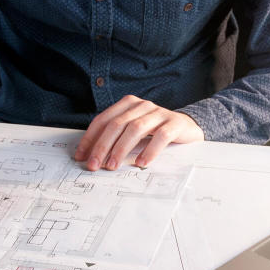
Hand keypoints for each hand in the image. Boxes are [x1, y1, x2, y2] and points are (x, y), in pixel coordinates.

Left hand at [74, 95, 203, 170]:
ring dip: (121, 149)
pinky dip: (149, 150)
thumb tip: (92, 156)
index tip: (81, 156)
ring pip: (135, 129)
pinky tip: (141, 163)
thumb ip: (116, 137)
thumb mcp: (133, 131)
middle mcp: (142, 105)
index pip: (103, 120)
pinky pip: (160, 136)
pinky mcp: (175, 123)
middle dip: (102, 146)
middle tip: (94, 165)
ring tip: (113, 166)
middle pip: (117, 124)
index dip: (90, 138)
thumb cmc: (155, 131)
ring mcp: (159, 113)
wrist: (187, 128)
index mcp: (128, 104)